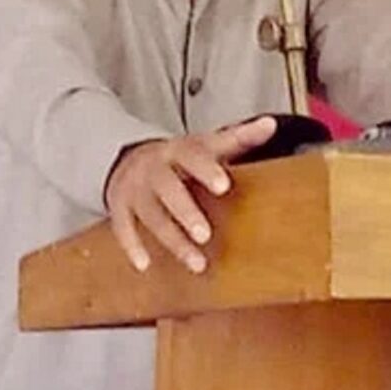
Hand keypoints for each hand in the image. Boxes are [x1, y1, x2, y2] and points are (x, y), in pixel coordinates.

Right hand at [103, 115, 276, 273]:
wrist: (131, 158)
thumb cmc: (181, 157)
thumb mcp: (207, 144)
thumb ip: (239, 137)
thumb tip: (270, 124)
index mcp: (178, 151)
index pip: (193, 157)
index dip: (207, 170)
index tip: (224, 186)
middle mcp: (154, 169)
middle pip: (168, 190)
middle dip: (186, 213)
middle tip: (205, 235)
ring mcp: (134, 189)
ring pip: (151, 216)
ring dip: (173, 241)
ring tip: (197, 263)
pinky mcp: (120, 208)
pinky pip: (122, 228)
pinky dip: (132, 246)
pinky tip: (144, 265)